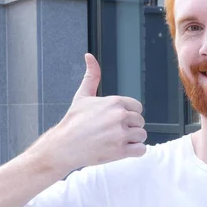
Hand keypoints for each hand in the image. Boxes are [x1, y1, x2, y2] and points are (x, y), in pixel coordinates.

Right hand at [34, 54, 146, 173]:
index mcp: (115, 102)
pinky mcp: (121, 151)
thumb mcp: (82, 96)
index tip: (115, 121)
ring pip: (142, 135)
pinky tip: (120, 149)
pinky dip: (134, 151)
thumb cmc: (73, 122)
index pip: (137, 107)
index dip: (128, 115)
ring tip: (115, 141)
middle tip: (112, 132)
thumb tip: (89, 56)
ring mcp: (121, 134)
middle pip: (140, 122)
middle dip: (129, 128)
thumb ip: (91, 76)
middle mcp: (120, 116)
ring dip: (132, 140)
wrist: (63, 147)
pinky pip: (141, 150)